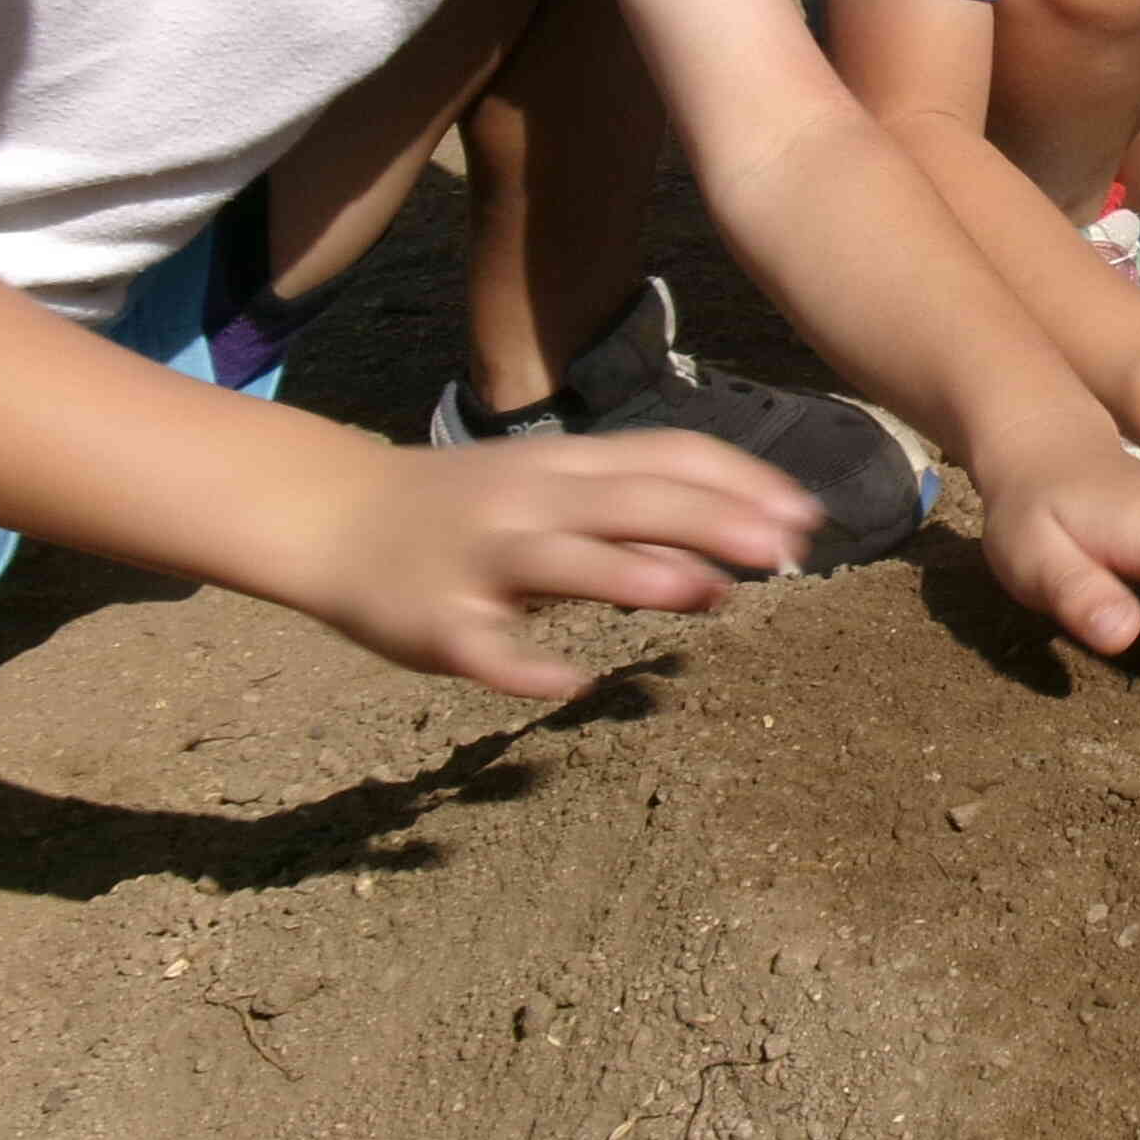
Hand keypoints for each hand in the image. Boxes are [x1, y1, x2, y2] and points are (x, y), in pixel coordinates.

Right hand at [294, 433, 825, 700]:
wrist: (333, 516)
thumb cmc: (468, 510)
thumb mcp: (552, 495)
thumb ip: (632, 522)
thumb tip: (729, 560)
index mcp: (565, 465)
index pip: (666, 456)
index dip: (740, 479)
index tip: (806, 513)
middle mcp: (528, 500)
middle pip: (629, 500)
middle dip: (711, 519)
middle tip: (785, 549)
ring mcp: (480, 558)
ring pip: (562, 561)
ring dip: (632, 574)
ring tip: (703, 592)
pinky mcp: (437, 621)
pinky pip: (484, 648)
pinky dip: (525, 665)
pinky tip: (571, 683)